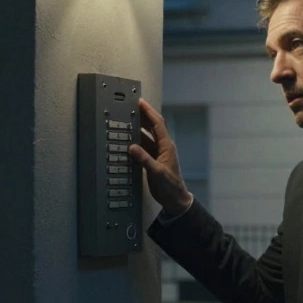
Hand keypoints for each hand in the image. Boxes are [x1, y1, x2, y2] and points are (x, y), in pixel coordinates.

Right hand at [128, 98, 193, 213]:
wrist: (175, 199)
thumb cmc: (170, 187)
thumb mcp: (156, 173)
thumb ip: (145, 160)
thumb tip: (132, 147)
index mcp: (166, 146)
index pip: (157, 124)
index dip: (148, 112)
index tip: (140, 102)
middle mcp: (163, 146)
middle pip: (152, 126)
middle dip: (143, 115)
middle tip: (132, 106)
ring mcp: (158, 153)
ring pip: (147, 136)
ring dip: (139, 127)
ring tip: (128, 119)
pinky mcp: (153, 160)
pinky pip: (144, 146)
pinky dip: (137, 140)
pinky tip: (129, 139)